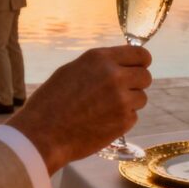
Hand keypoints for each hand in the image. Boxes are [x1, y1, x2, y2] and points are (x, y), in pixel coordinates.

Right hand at [7, 46, 152, 173]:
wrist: (43, 134)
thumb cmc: (51, 101)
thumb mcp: (72, 70)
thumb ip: (100, 66)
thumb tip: (121, 65)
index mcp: (101, 59)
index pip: (140, 54)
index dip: (141, 62)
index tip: (139, 67)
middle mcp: (115, 76)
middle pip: (145, 76)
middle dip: (136, 83)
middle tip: (122, 91)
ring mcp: (121, 100)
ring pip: (141, 98)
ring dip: (130, 103)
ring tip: (106, 109)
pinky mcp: (123, 122)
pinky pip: (133, 117)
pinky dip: (123, 119)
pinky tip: (102, 121)